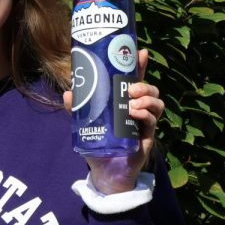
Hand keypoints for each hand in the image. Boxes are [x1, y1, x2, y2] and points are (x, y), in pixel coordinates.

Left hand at [63, 49, 164, 194]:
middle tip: (130, 88)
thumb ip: (77, 108)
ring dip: (146, 99)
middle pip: (151, 90)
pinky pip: (152, 122)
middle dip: (144, 84)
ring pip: (156, 103)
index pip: (135, 80)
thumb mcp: (84, 122)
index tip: (141, 52)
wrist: (104, 172)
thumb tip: (68, 92)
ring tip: (131, 103)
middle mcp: (138, 110)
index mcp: (125, 102)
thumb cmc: (98, 143)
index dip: (140, 66)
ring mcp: (145, 123)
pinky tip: (134, 114)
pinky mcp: (147, 137)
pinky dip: (145, 115)